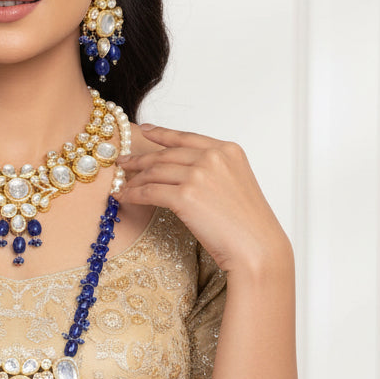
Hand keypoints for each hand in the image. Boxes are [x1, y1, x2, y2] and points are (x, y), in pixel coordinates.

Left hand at [117, 125, 290, 273]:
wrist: (257, 248)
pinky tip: (124, 197)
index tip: (144, 130)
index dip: (162, 133)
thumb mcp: (235, 184)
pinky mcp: (185, 196)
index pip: (186, 138)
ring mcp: (198, 175)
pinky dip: (132, 194)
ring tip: (123, 184)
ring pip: (154, 172)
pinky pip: (149, 192)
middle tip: (124, 163)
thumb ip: (213, 170)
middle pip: (165, 155)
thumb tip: (180, 171)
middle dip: (140, 159)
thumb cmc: (248, 225)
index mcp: (227, 150)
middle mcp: (212, 157)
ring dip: (134, 179)